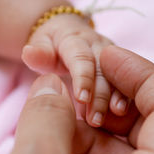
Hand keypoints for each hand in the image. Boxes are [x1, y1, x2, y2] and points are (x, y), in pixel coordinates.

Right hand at [0, 46, 153, 153]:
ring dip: (95, 127)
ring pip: (130, 152)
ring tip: (56, 114)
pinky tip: (57, 142)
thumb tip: (52, 87)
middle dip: (115, 100)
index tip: (106, 54)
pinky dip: (88, 151)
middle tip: (77, 83)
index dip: (141, 72)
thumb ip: (47, 113)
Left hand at [22, 13, 127, 127]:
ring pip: (117, 78)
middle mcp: (98, 47)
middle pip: (103, 71)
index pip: (81, 58)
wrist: (69, 33)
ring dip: (116, 99)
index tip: (81, 99)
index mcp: (77, 40)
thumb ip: (39, 53)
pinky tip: (122, 117)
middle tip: (95, 120)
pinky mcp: (119, 68)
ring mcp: (111, 58)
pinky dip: (124, 100)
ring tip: (113, 119)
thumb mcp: (41, 44)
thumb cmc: (52, 44)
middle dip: (101, 96)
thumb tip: (28, 53)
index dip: (83, 78)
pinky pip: (125, 84)